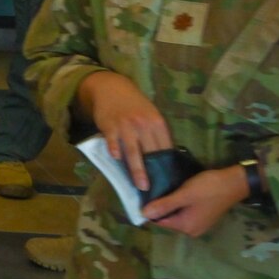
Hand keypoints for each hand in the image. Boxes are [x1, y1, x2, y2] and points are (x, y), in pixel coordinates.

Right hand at [84, 75, 173, 191]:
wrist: (112, 88)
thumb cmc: (134, 106)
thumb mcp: (150, 116)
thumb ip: (156, 134)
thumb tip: (165, 157)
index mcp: (158, 123)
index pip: (165, 148)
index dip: (166, 166)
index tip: (167, 181)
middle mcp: (144, 125)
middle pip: (151, 153)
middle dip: (153, 173)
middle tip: (155, 190)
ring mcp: (126, 125)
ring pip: (134, 152)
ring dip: (137, 170)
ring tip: (141, 186)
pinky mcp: (110, 126)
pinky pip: (114, 142)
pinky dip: (115, 151)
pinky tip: (117, 160)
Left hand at [144, 165, 248, 236]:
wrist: (234, 182)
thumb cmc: (209, 188)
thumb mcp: (184, 195)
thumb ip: (164, 205)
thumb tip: (143, 214)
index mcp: (186, 227)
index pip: (159, 221)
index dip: (150, 209)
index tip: (143, 195)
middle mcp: (192, 230)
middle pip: (167, 219)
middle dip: (160, 206)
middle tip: (152, 189)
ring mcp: (198, 224)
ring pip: (175, 214)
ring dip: (169, 204)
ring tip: (162, 188)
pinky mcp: (202, 216)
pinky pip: (184, 212)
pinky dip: (178, 204)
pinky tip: (175, 192)